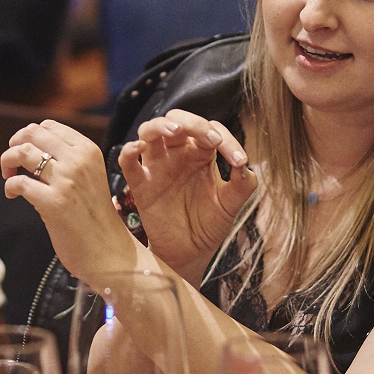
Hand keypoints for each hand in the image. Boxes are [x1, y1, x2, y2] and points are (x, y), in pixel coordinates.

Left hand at [2, 120, 139, 278]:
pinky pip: (18, 182)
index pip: (49, 126)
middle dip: (15, 144)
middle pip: (32, 133)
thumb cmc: (93, 216)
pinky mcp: (53, 203)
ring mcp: (66, 181)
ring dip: (7, 161)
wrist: (108, 251)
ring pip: (22, 152)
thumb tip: (29, 145)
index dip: (30, 136)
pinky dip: (9, 186)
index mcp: (88, 150)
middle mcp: (78, 160)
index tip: (26, 152)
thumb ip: (66, 160)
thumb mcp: (88, 177)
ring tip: (8, 175)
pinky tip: (12, 195)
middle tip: (12, 162)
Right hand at [117, 109, 256, 279]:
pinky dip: (129, 151)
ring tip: (175, 131)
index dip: (227, 139)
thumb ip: (243, 185)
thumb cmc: (210, 224)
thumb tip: (245, 166)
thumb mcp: (231, 204)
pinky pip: (128, 163)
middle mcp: (177, 154)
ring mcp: (157, 167)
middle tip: (211, 139)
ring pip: (149, 131)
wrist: (191, 253)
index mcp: (201, 153)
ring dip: (160, 126)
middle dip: (194, 123)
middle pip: (177, 120)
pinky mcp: (141, 186)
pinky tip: (137, 148)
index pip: (211, 130)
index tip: (239, 161)